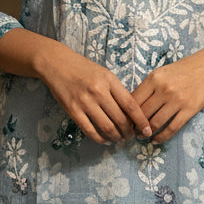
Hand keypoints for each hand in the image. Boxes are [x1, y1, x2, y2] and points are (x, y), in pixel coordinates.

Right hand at [36, 44, 151, 143]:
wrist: (57, 64)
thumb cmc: (83, 68)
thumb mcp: (105, 74)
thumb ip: (117, 91)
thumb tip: (131, 113)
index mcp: (110, 81)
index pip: (131, 105)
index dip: (141, 121)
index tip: (146, 129)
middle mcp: (98, 91)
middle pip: (120, 119)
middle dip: (128, 132)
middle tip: (131, 136)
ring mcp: (85, 102)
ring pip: (106, 128)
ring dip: (116, 137)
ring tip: (119, 139)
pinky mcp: (73, 111)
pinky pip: (89, 131)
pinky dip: (99, 139)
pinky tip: (104, 140)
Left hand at [131, 37, 203, 142]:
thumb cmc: (183, 70)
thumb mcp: (161, 73)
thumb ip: (148, 87)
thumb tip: (131, 106)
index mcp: (154, 78)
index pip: (134, 100)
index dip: (127, 114)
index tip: (124, 121)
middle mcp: (164, 89)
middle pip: (143, 113)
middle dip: (135, 126)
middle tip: (132, 132)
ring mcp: (177, 100)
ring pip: (155, 123)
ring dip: (147, 133)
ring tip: (143, 136)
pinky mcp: (190, 109)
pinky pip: (172, 128)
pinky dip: (162, 137)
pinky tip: (157, 140)